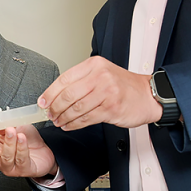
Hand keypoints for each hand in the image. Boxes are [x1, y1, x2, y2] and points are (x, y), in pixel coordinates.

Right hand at [0, 123, 56, 178]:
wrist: (45, 151)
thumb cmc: (28, 141)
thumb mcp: (15, 128)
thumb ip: (5, 124)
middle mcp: (1, 161)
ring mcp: (12, 167)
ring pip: (6, 157)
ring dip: (8, 143)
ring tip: (11, 131)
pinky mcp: (25, 170)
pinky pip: (22, 158)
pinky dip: (21, 147)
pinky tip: (22, 138)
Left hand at [40, 56, 161, 130]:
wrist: (148, 95)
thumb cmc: (124, 86)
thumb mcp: (102, 74)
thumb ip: (81, 81)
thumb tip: (55, 94)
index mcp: (94, 65)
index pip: (65, 78)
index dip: (50, 92)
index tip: (42, 102)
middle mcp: (100, 76)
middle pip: (68, 94)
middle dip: (55, 107)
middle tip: (50, 114)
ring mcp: (107, 92)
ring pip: (76, 108)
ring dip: (63, 118)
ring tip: (58, 122)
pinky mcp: (111, 108)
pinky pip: (86, 118)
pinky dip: (74, 124)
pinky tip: (69, 125)